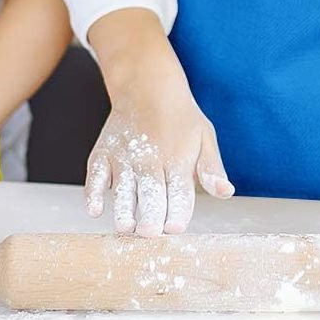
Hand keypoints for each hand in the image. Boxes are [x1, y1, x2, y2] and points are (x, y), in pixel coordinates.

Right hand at [86, 83, 231, 237]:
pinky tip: (95, 209)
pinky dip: (94, 191)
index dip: (178, 211)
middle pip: (151, 190)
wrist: (147, 85)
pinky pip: (96, 174)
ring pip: (124, 186)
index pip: (179, 191)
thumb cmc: (181, 118)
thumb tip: (225, 192)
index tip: (175, 228)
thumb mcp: (205, 137)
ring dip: (123, 207)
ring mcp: (124, 156)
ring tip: (126, 227)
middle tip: (149, 233)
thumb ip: (211, 168)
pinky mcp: (103, 153)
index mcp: (178, 158)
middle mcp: (150, 158)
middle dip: (150, 213)